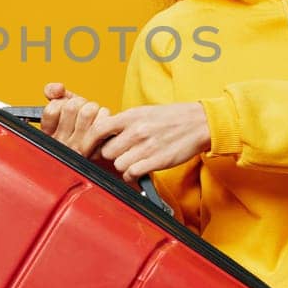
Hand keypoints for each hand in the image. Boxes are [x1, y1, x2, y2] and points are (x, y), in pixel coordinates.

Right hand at [39, 82, 118, 158]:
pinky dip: (105, 116)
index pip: (52, 109)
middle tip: (84, 111)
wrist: (105, 150)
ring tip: (94, 116)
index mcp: (49, 134)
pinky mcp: (97, 150)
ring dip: (95, 108)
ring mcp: (79, 149)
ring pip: (87, 112)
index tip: (66, 108)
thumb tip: (57, 88)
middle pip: (71, 107)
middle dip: (81, 102)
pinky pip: (101, 122)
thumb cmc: (83, 129)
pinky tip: (103, 122)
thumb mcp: (65, 109)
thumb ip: (55, 93)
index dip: (62, 101)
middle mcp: (62, 144)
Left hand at [92, 103, 210, 182]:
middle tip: (121, 154)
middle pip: (107, 151)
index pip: (98, 129)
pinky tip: (138, 169)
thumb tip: (103, 133)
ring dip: (123, 166)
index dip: (89, 141)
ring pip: (118, 164)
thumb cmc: (171, 117)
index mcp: (131, 116)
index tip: (88, 149)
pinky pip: (132, 174)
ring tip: (134, 160)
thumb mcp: (144, 112)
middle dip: (111, 155)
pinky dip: (132, 175)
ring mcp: (146, 146)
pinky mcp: (157, 161)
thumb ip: (124, 122)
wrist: (199, 122)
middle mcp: (137, 130)